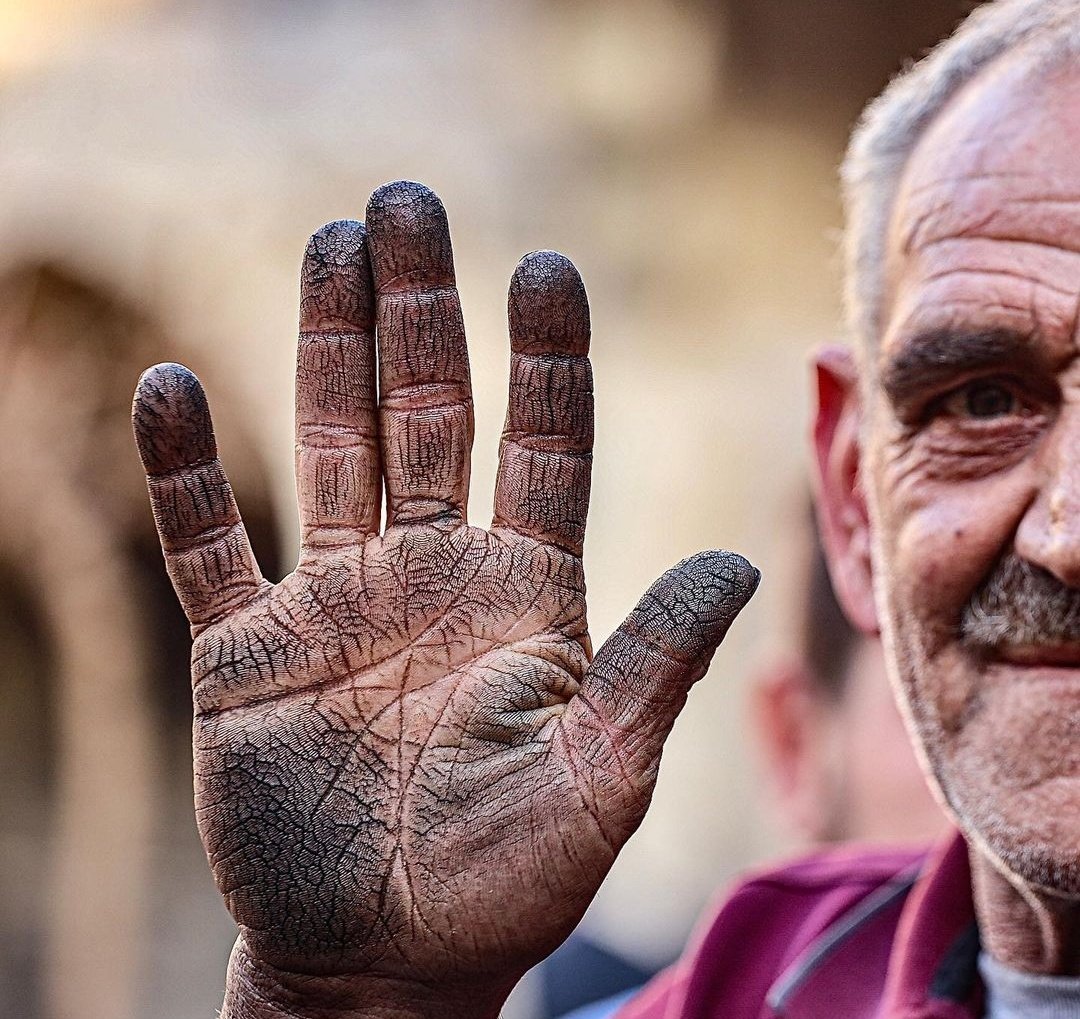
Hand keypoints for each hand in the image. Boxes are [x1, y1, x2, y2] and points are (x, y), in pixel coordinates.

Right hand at [132, 181, 757, 1018]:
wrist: (388, 955)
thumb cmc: (508, 879)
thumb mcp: (601, 774)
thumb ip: (655, 664)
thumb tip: (739, 562)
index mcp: (524, 591)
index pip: (544, 443)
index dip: (546, 355)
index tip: (544, 265)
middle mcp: (431, 571)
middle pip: (426, 411)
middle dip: (419, 307)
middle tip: (407, 200)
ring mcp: (334, 601)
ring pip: (328, 444)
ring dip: (322, 346)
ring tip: (326, 245)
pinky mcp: (245, 651)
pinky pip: (207, 543)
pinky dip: (185, 473)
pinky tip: (172, 390)